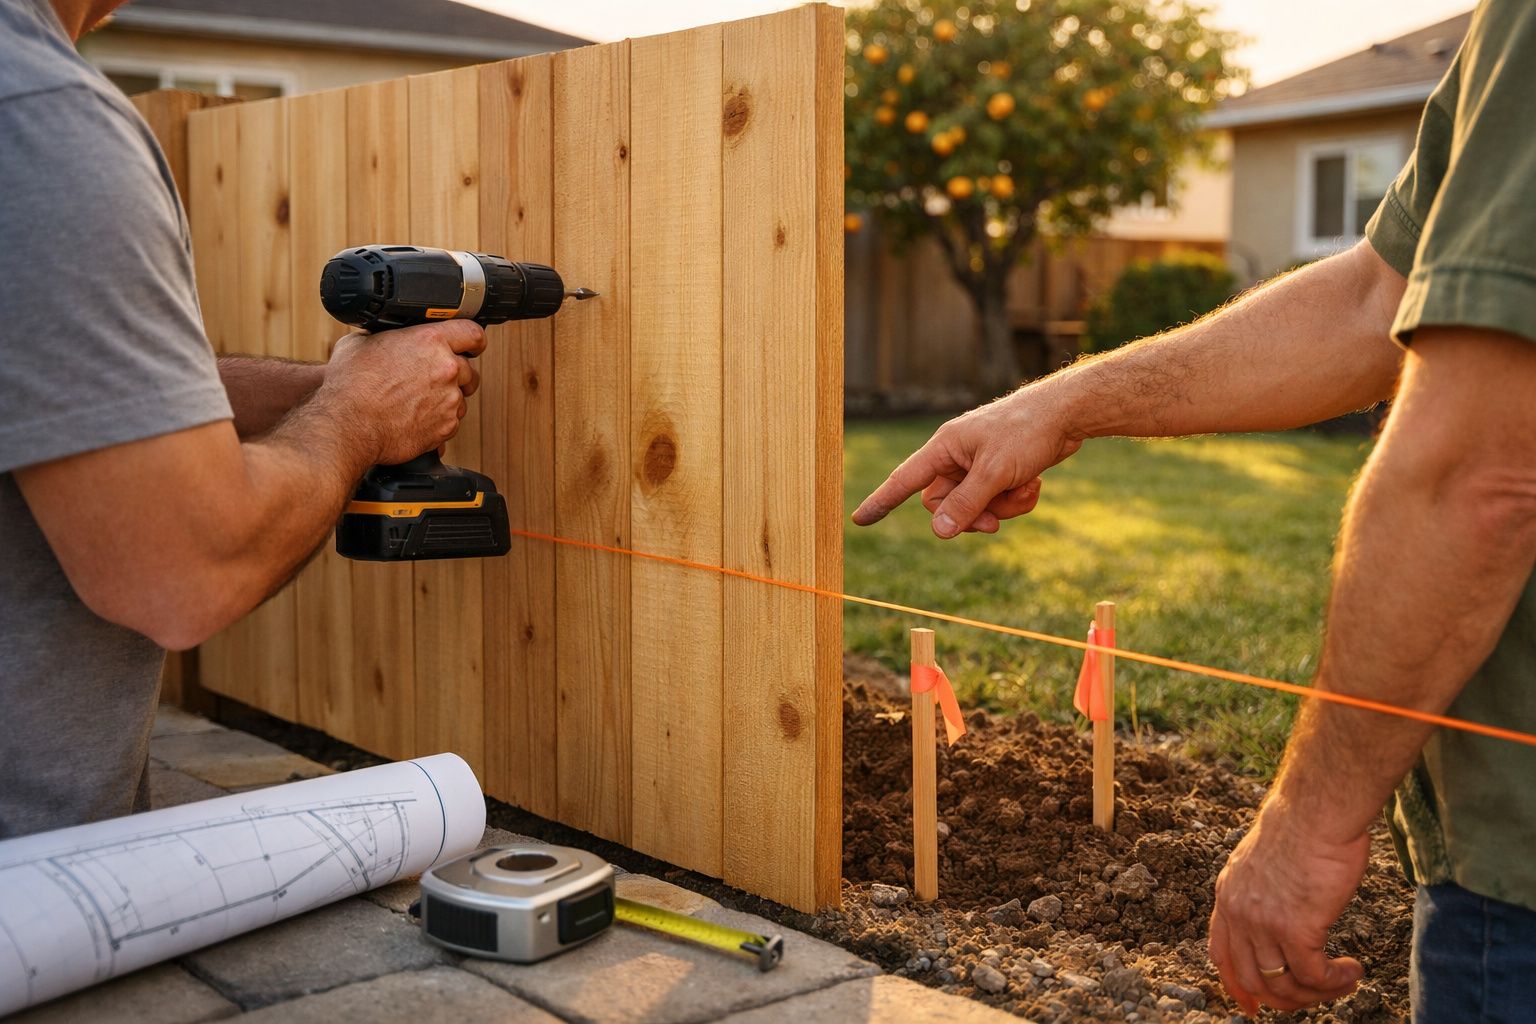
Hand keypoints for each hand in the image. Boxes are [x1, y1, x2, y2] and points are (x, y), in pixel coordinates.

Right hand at [321, 320, 484, 464]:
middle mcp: (446, 369)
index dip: (473, 340)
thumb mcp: (361, 342)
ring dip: (446, 399)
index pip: (472, 333)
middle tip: (433, 380)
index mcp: (430, 341)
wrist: (347, 424)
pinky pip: (451, 421)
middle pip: (469, 370)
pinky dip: (438, 421)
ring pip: (461, 397)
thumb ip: (386, 336)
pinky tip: (415, 418)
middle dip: (456, 375)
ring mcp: (449, 399)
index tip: (472, 346)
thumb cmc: (350, 385)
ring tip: (417, 402)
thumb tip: (386, 337)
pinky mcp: (446, 427)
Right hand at [851, 386, 1082, 537]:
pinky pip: (997, 501)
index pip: (904, 480)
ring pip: (975, 506)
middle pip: (945, 505)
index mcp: (945, 447)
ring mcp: (979, 464)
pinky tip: (1035, 484)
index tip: (859, 520)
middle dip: (972, 516)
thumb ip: (966, 503)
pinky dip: (1016, 500)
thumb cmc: (1027, 431)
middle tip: (995, 522)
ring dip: (1002, 508)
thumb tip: (940, 531)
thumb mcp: (994, 472)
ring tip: (1026, 490)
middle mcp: (957, 456)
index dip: (882, 501)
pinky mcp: (1000, 471)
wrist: (1068, 413)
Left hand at [1208, 802, 1368, 1013]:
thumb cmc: (1303, 827)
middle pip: (1252, 979)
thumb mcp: (1264, 861)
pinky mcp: (1295, 928)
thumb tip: (1280, 915)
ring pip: (1284, 984)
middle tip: (1317, 994)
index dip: (1237, 986)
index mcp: (1228, 895)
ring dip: (1318, 993)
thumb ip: (1262, 891)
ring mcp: (1263, 922)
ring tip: (1343, 981)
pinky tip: (1354, 971)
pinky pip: (1313, 976)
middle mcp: (1238, 912)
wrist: (1316, 811)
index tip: (1255, 1007)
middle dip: (1286, 998)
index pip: (1221, 955)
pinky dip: (1335, 982)